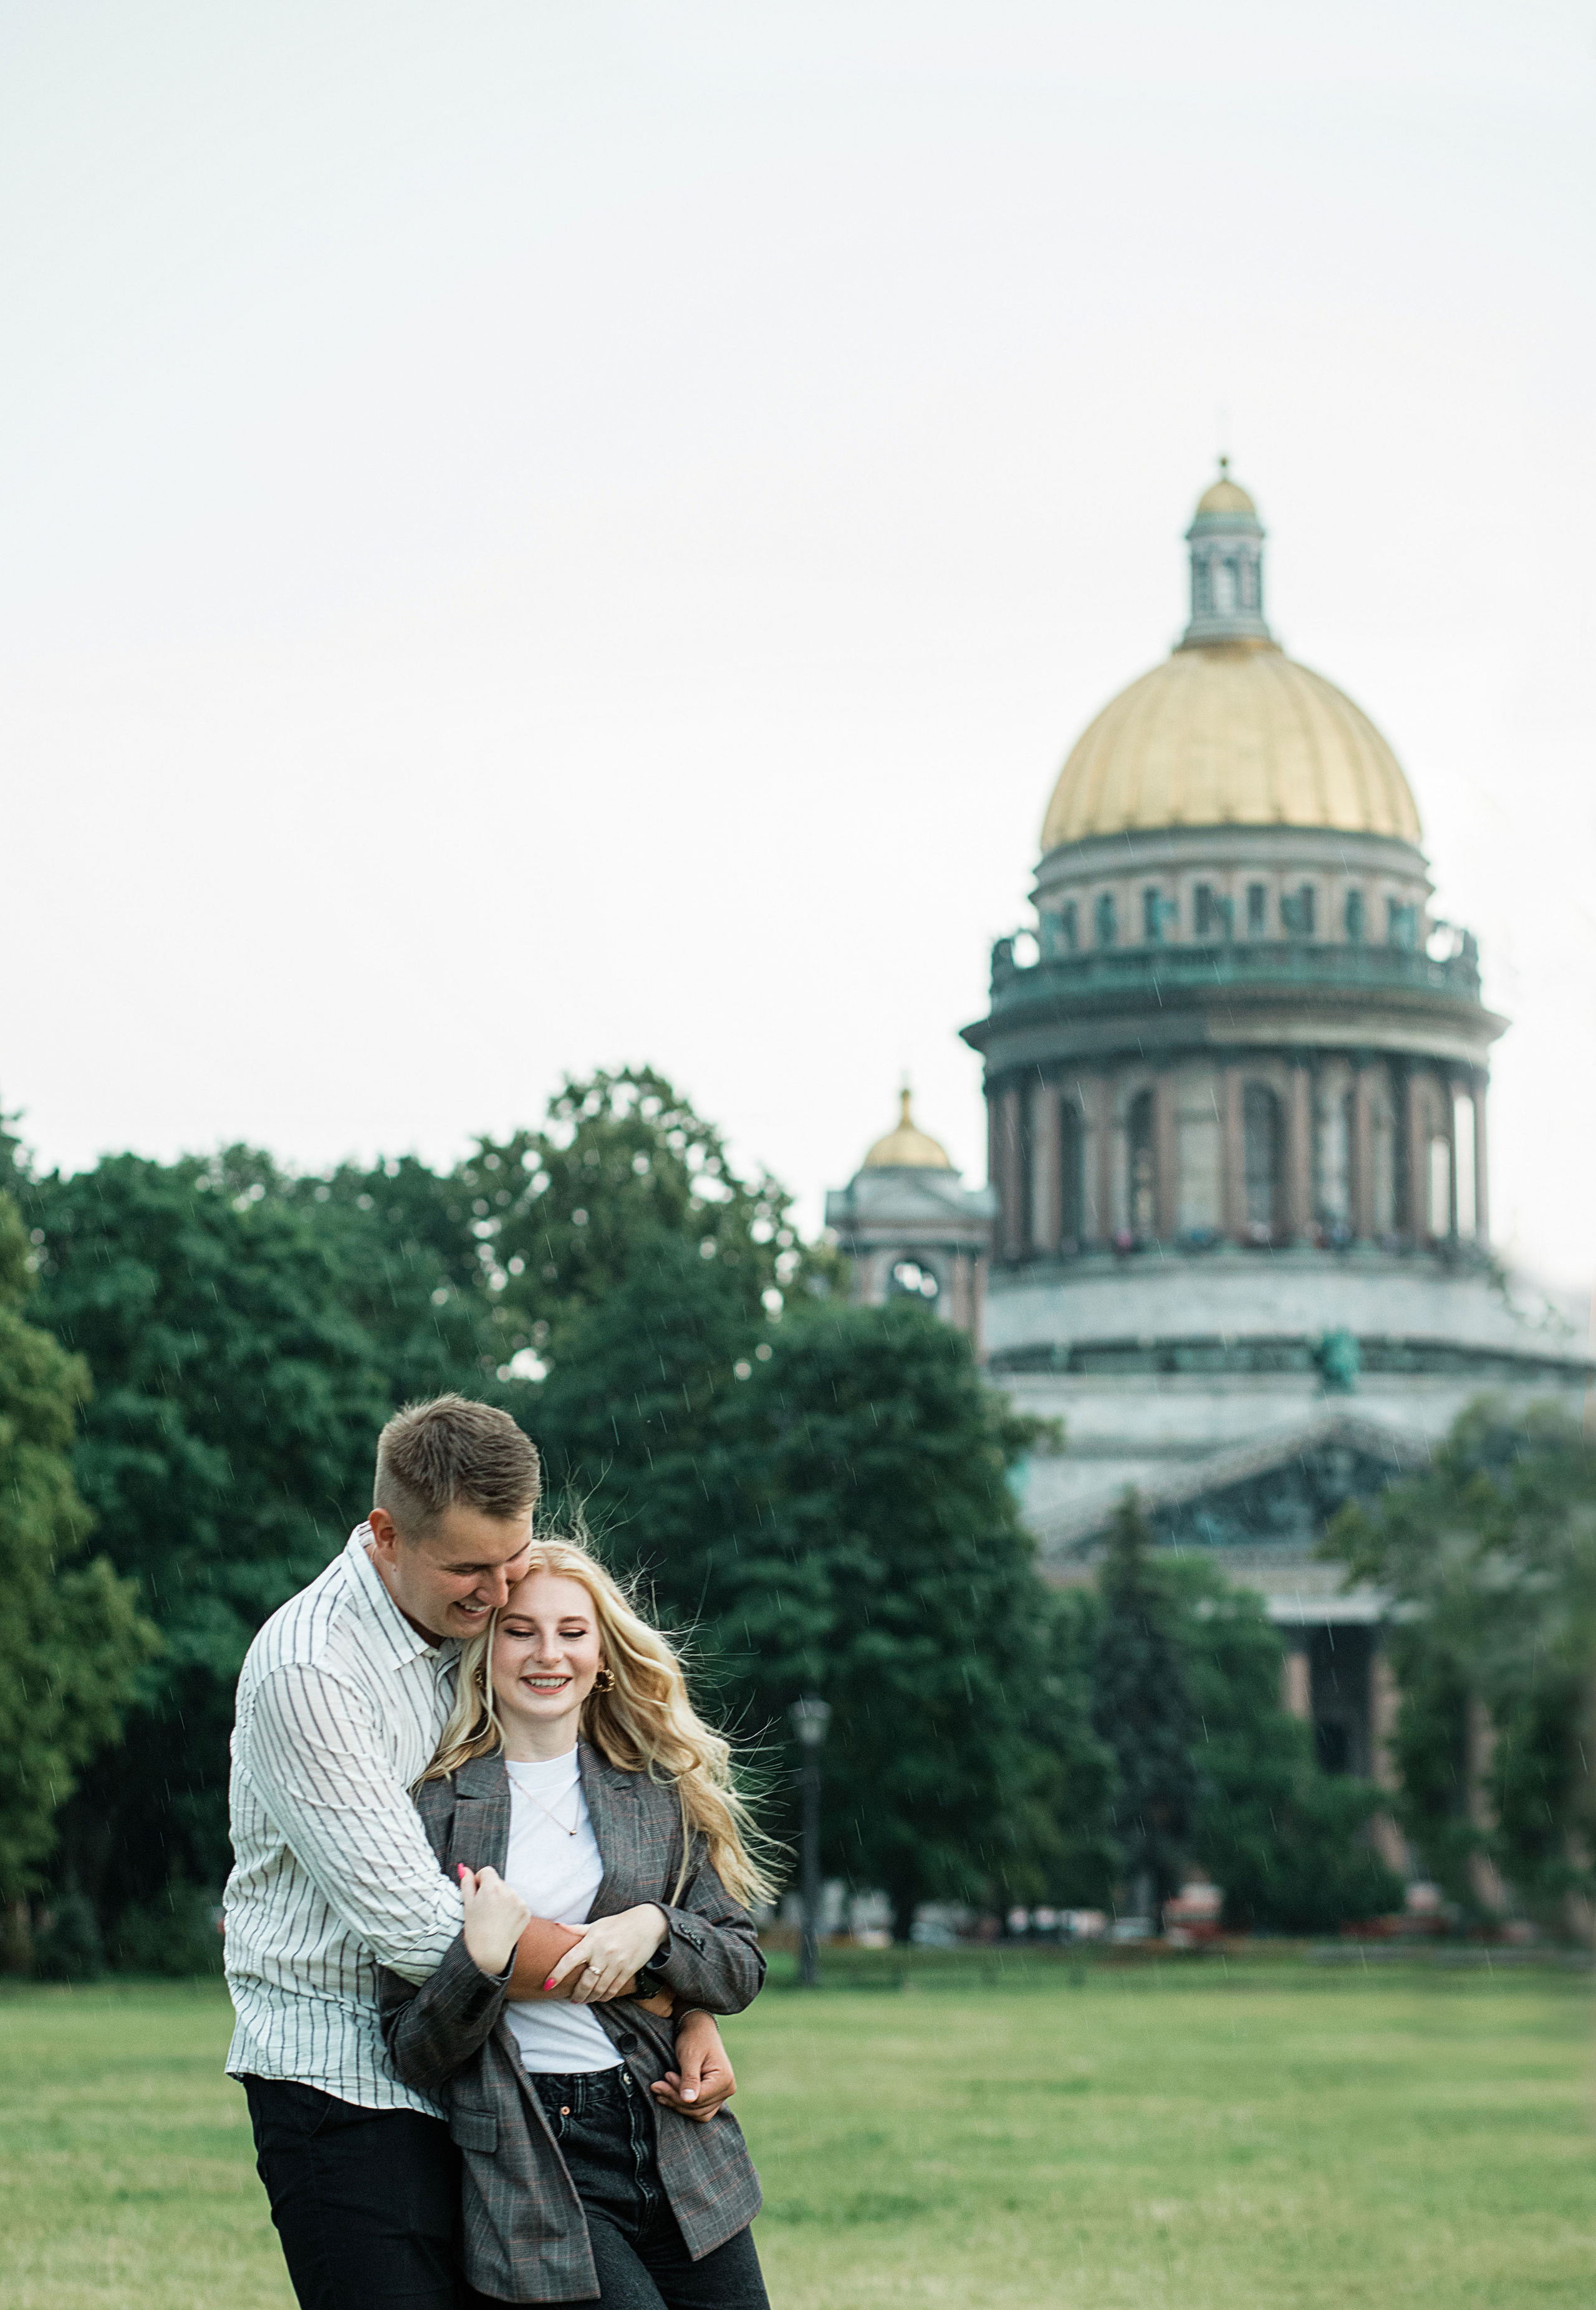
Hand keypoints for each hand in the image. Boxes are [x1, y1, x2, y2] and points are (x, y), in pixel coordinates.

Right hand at [459, 1865, 530, 1977]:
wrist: (491, 1952)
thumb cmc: (475, 1929)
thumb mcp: (467, 1905)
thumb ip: (466, 1883)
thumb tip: (464, 1868)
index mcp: (492, 1887)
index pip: (487, 1872)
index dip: (480, 1881)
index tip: (477, 1894)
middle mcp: (509, 1891)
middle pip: (498, 1882)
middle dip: (491, 1891)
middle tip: (484, 1909)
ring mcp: (520, 1901)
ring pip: (508, 1893)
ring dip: (501, 1900)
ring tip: (494, 1917)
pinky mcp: (526, 1911)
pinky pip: (516, 1904)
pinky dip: (510, 1909)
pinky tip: (503, 1921)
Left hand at [545, 1904, 667, 2003]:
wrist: (647, 1924)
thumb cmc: (618, 1924)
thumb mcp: (596, 1925)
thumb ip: (576, 1930)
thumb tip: (556, 1926)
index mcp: (592, 1941)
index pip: (570, 1960)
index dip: (557, 1974)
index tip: (548, 1984)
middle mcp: (603, 1953)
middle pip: (585, 1982)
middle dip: (576, 1995)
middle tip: (572, 1999)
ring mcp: (616, 1963)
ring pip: (599, 1989)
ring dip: (589, 1998)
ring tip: (584, 2000)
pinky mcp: (628, 1971)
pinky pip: (613, 1990)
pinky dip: (604, 1997)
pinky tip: (599, 1997)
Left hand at [651, 2009, 734, 2124]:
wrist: (699, 2029)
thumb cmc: (695, 2038)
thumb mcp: (690, 2056)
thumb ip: (690, 2078)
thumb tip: (689, 2100)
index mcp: (725, 2079)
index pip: (698, 2099)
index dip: (678, 2093)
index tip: (665, 2077)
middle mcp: (727, 2089)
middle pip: (697, 2108)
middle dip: (674, 2098)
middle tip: (657, 2085)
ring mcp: (721, 2094)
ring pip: (697, 2113)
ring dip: (677, 2104)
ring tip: (660, 2091)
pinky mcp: (713, 2096)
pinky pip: (698, 2109)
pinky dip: (683, 2105)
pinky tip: (668, 2096)